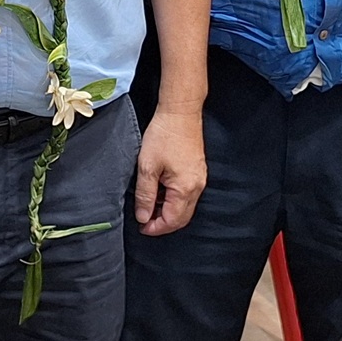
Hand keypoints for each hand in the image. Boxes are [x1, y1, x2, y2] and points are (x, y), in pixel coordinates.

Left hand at [132, 103, 206, 234]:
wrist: (180, 113)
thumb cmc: (163, 136)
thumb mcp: (147, 167)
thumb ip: (145, 195)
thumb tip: (143, 217)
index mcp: (185, 189)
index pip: (173, 220)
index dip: (156, 228)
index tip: (141, 228)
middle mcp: (197, 187)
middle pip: (182, 218)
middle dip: (163, 224)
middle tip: (144, 221)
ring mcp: (200, 179)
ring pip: (185, 207)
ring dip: (168, 211)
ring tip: (149, 205)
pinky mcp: (198, 172)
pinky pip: (187, 195)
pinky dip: (174, 199)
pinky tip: (160, 192)